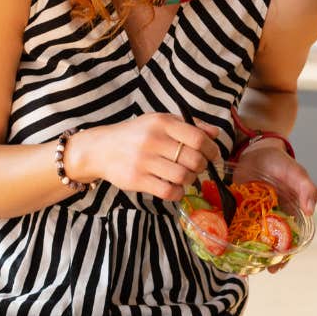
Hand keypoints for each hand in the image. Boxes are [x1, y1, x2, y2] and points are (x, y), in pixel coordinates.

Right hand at [67, 114, 219, 200]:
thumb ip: (189, 126)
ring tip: (185, 176)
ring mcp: (144, 161)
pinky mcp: (136, 179)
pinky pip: (168, 191)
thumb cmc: (136, 134)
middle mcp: (153, 140)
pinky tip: (175, 187)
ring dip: (190, 180)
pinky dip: (178, 192)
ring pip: (183, 177)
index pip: (198, 138)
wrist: (101, 148)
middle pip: (193, 159)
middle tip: (198, 167)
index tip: (213, 155)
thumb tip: (215, 133)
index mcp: (162, 123)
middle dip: (202, 166)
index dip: (212, 149)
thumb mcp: (160, 122)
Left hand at [233, 141, 316, 273]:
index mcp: (287, 217)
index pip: (287, 242)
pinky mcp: (236, 208)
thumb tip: (311, 210)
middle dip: (260, 259)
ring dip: (242, 251)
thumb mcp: (297, 174)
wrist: (258, 150)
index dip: (283, 257)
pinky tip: (220, 243)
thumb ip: (307, 189)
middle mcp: (269, 221)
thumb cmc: (282, 164)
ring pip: (247, 238)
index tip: (276, 268)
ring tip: (236, 264)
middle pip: (266, 246)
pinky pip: (231, 224)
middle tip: (252, 269)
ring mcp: (251, 216)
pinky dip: (227, 233)